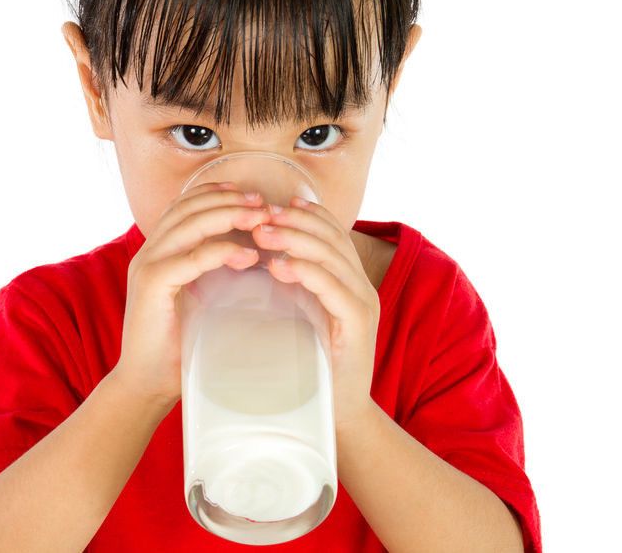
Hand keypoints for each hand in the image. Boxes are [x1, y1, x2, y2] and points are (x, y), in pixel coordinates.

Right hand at [114, 181, 272, 406]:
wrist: (146, 383)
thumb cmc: (178, 346)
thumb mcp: (198, 299)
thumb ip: (212, 273)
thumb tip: (252, 255)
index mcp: (157, 252)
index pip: (185, 206)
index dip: (217, 194)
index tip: (252, 197)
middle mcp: (148, 253)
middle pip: (188, 207)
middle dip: (228, 200)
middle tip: (262, 203)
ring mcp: (147, 266)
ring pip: (189, 225)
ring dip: (228, 216)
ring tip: (260, 219)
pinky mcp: (152, 285)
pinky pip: (190, 258)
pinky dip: (221, 252)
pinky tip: (248, 257)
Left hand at [253, 196, 379, 426]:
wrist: (337, 415)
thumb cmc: (311, 368)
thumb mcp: (300, 316)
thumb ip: (290, 288)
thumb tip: (257, 259)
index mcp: (349, 280)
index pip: (330, 232)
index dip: (302, 214)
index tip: (269, 206)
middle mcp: (362, 286)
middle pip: (331, 236)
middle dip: (294, 220)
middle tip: (259, 215)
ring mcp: (364, 302)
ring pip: (331, 255)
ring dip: (294, 239)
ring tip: (261, 233)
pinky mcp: (359, 323)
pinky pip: (332, 286)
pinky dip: (305, 271)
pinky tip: (277, 267)